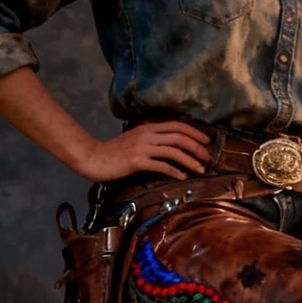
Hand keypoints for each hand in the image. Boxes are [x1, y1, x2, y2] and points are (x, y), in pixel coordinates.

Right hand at [76, 122, 211, 181]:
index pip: (177, 126)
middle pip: (179, 137)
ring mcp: (142, 147)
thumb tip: (171, 145)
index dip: (194, 133)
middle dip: (197, 147)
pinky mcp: (137, 161)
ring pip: (174, 151)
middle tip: (208, 157)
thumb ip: (152, 139)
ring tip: (201, 170)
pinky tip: (183, 176)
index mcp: (148, 128)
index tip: (206, 142)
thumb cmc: (115, 152)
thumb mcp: (135, 139)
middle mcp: (147, 135)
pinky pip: (161, 165)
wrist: (93, 158)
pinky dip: (175, 171)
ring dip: (190, 161)